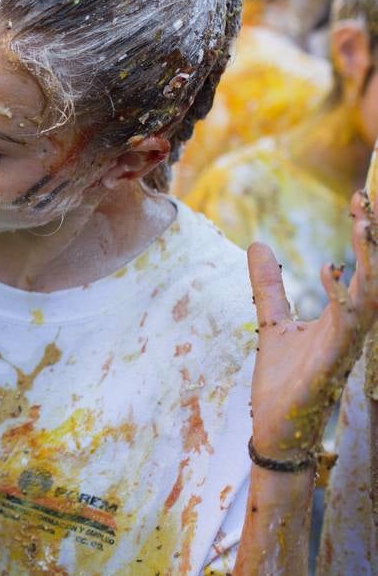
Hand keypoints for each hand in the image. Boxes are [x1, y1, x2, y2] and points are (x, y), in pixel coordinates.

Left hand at [245, 192, 377, 461]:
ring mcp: (346, 342)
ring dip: (370, 259)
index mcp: (343, 315)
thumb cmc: (282, 380)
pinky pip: (346, 322)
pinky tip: (332, 270)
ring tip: (363, 222)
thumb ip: (268, 286)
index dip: (366, 234)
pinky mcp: (333, 360)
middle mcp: (352, 326)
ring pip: (372, 294)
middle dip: (374, 236)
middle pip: (376, 274)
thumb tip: (258, 246)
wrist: (276, 426)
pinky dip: (341, 295)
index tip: (360, 196)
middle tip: (366, 197)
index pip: (363, 267)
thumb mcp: (272, 321)